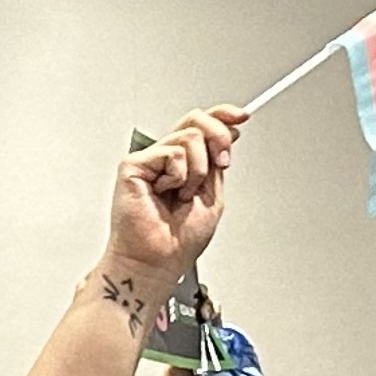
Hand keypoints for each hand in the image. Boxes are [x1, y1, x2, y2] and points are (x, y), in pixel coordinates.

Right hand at [101, 107, 243, 303]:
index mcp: (185, 164)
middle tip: (221, 163)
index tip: (241, 117)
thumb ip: (217, 161)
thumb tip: (230, 131)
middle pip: (196, 120)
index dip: (222, 115)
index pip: (201, 126)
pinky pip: (172, 152)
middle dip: (218, 137)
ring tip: (182, 195)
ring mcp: (150, 160)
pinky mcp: (134, 165)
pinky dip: (178, 177)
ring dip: (196, 172)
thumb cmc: (180, 240)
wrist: (160, 260)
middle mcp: (166, 159)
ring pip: (188, 136)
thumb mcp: (213, 194)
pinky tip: (165, 193)